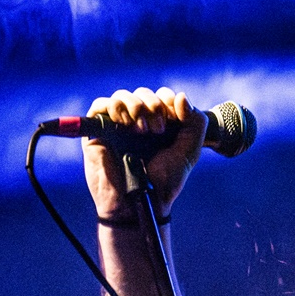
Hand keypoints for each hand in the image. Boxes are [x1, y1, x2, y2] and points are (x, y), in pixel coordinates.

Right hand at [82, 86, 207, 222]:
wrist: (140, 202)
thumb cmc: (164, 181)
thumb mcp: (189, 153)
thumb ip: (195, 124)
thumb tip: (181, 96)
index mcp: (160, 123)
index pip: (163, 96)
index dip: (168, 101)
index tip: (174, 119)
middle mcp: (139, 121)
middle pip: (143, 93)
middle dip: (154, 106)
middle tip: (157, 130)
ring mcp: (118, 125)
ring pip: (122, 95)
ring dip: (136, 106)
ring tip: (142, 131)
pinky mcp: (98, 131)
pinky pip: (100, 105)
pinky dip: (113, 107)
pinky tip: (124, 124)